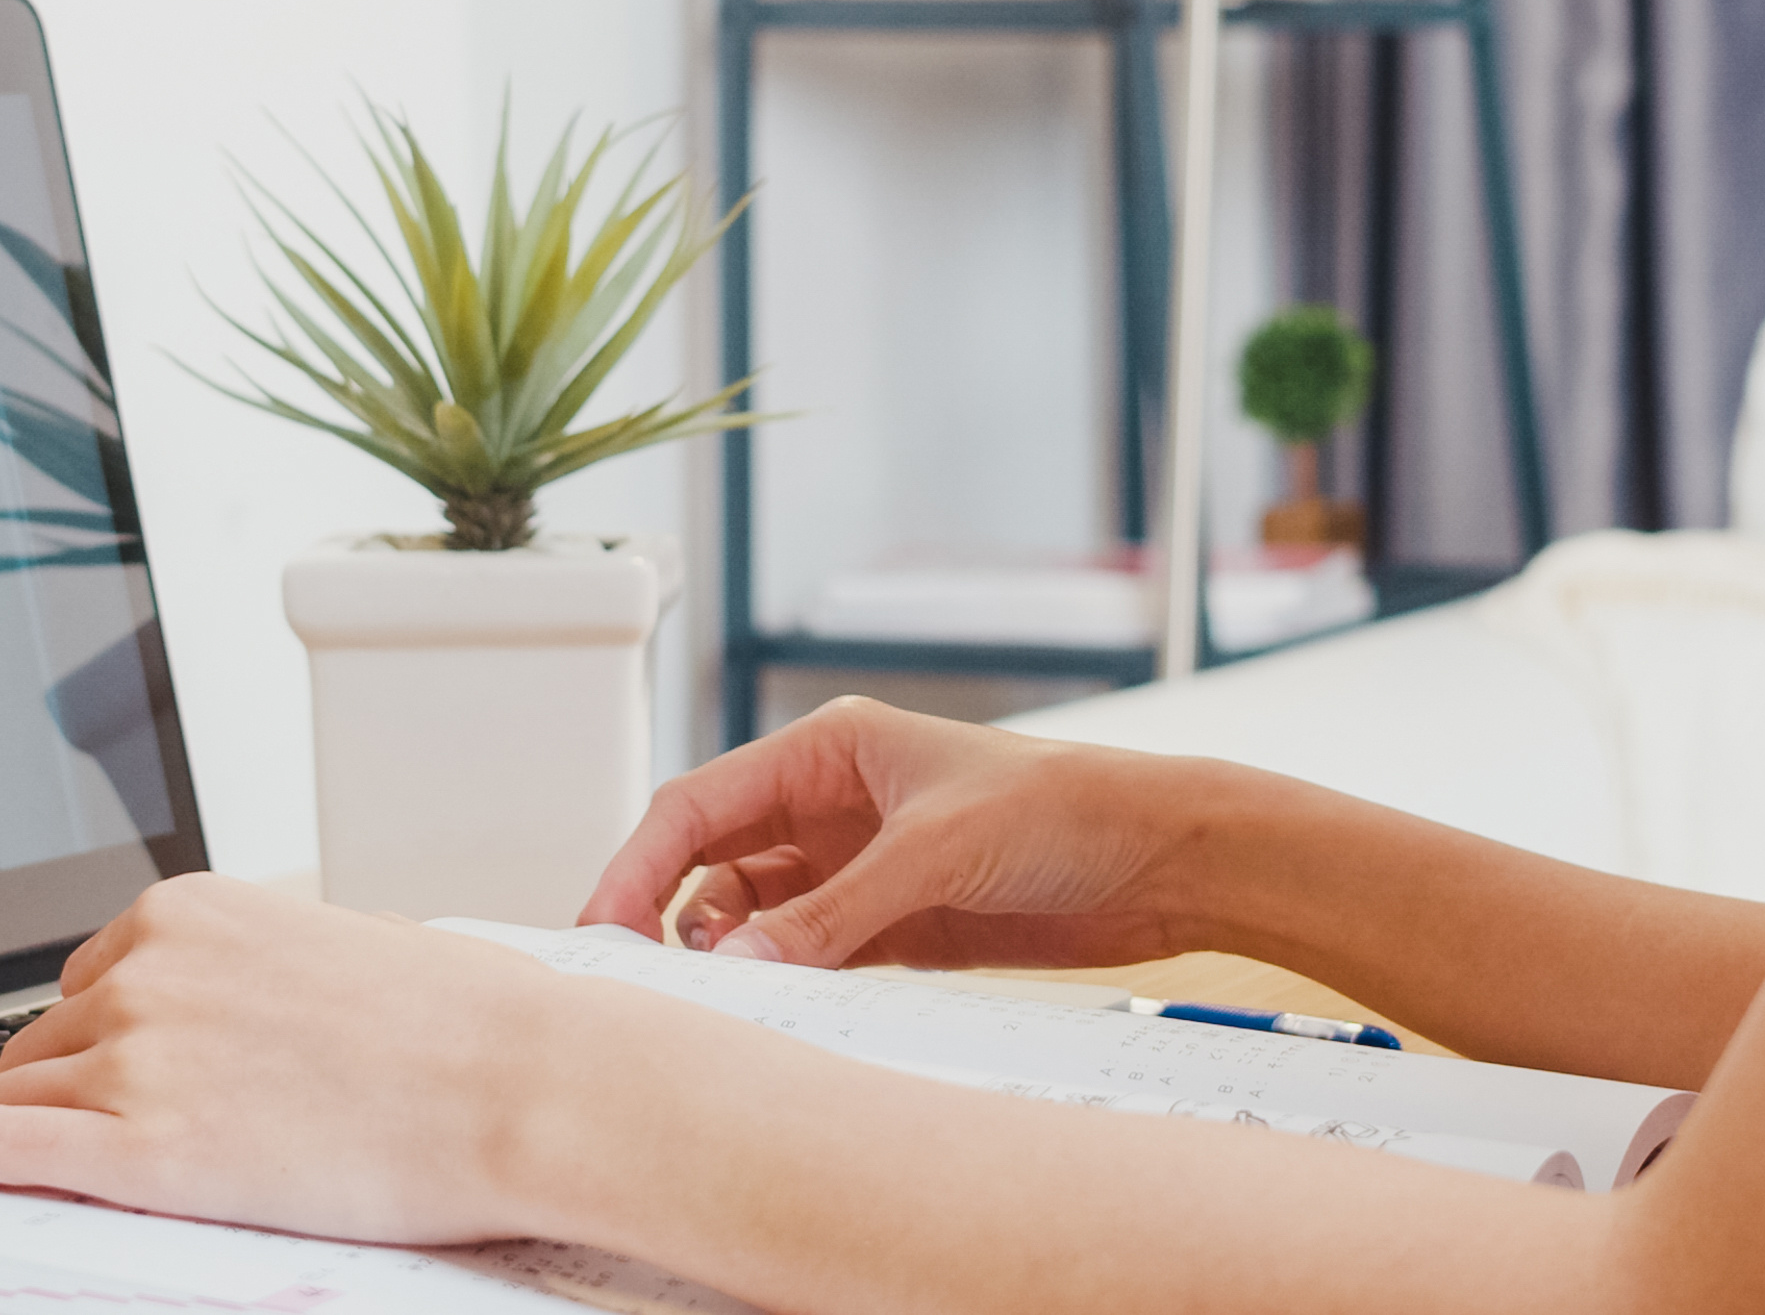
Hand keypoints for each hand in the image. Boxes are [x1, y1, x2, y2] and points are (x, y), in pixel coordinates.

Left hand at [0, 873, 604, 1244]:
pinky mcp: (138, 1146)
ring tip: (78, 1191)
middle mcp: (148, 970)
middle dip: (73, 1097)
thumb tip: (261, 1000)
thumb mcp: (347, 945)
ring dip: (38, 1145)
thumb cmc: (468, 1024)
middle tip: (120, 1147)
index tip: (125, 1084)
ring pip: (9, 1097)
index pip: (87, 980)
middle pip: (42, 1042)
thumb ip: (270, 965)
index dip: (104, 1044)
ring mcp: (135, 1054)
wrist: (517, 1082)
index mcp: (193, 912)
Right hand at [574, 697, 1235, 971]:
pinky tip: (770, 1014)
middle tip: (631, 981)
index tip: (602, 925)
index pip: (699, 803)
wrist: (1161, 860)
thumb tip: (740, 964)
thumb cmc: (1069, 807)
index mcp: (828, 750)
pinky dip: (782, 985)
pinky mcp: (892, 928)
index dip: (639, 863)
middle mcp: (832, 806)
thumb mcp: (936, 851)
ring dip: (726, 958)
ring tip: (707, 1003)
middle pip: (710, 863)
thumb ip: (834, 912)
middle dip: (664, 916)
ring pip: (753, 919)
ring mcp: (858, 870)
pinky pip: (809, 958)